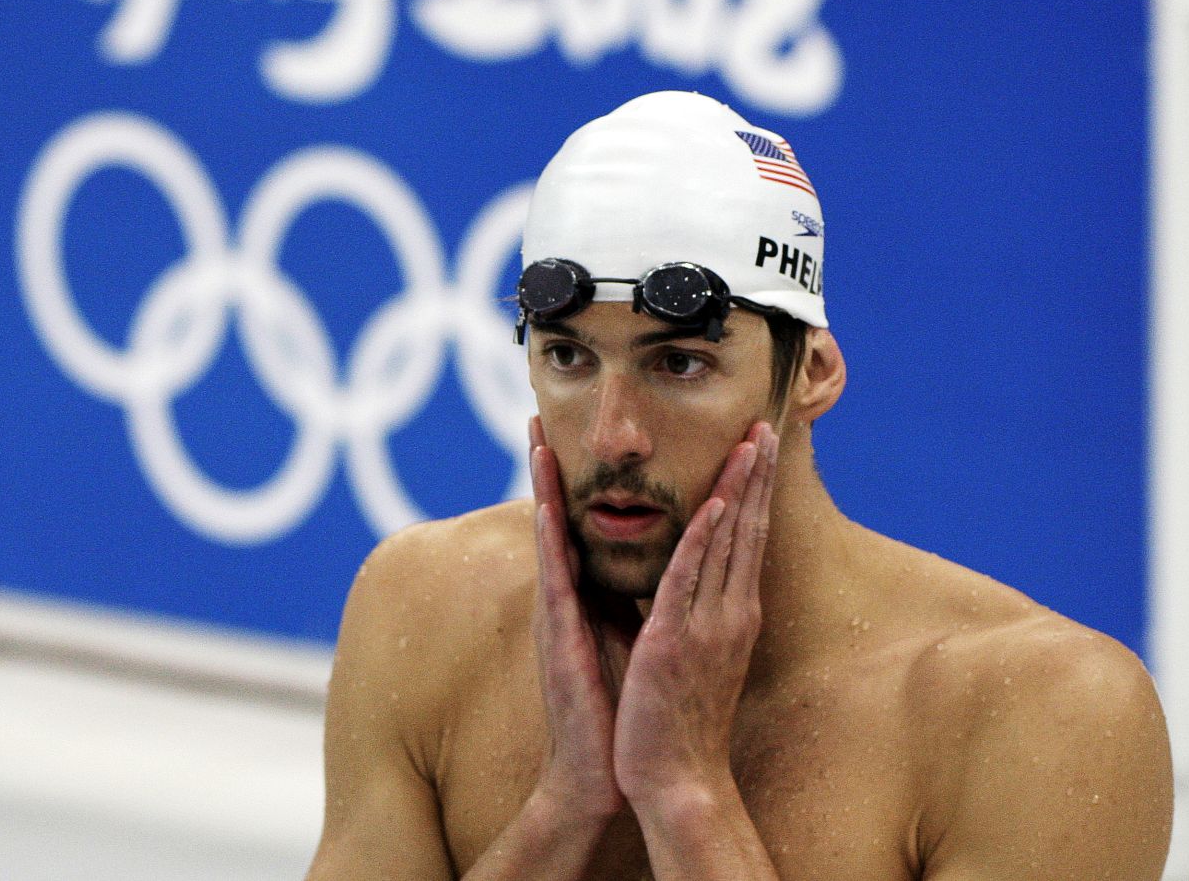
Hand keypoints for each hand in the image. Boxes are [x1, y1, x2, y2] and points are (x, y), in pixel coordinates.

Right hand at [529, 415, 624, 824]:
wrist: (610, 773)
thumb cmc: (619, 710)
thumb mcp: (628, 640)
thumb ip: (631, 604)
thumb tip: (653, 571)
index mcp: (585, 600)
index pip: (577, 525)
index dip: (569, 480)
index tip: (564, 434)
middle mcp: (566, 601)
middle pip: (554, 519)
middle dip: (544, 468)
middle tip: (536, 416)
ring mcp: (559, 618)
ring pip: (549, 539)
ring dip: (540, 490)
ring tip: (534, 442)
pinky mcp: (562, 640)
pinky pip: (556, 581)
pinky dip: (550, 543)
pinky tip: (545, 509)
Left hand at [612, 421, 778, 811]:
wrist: (676, 780)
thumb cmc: (679, 720)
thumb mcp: (694, 655)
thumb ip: (696, 613)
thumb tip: (693, 580)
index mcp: (733, 615)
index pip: (747, 539)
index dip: (753, 491)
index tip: (758, 447)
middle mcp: (731, 614)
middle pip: (749, 530)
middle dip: (756, 475)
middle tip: (766, 423)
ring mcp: (709, 627)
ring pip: (728, 544)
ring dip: (737, 490)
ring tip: (750, 442)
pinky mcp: (675, 642)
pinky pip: (691, 581)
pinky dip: (703, 541)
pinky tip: (712, 505)